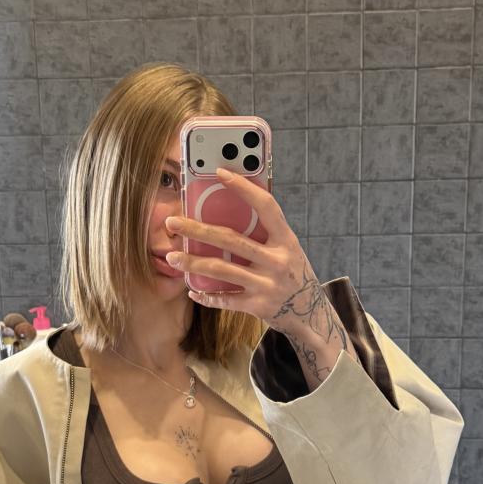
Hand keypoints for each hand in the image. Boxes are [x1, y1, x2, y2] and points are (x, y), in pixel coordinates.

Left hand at [161, 170, 338, 341]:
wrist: (310, 311)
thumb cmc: (293, 272)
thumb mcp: (288, 248)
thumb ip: (266, 232)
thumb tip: (231, 208)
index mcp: (286, 239)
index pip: (266, 206)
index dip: (244, 188)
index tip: (220, 172)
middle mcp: (278, 260)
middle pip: (231, 239)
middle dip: (197, 230)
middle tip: (173, 222)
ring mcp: (267, 284)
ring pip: (221, 270)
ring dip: (192, 263)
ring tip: (172, 257)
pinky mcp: (257, 306)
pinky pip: (225, 299)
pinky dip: (206, 295)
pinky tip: (192, 290)